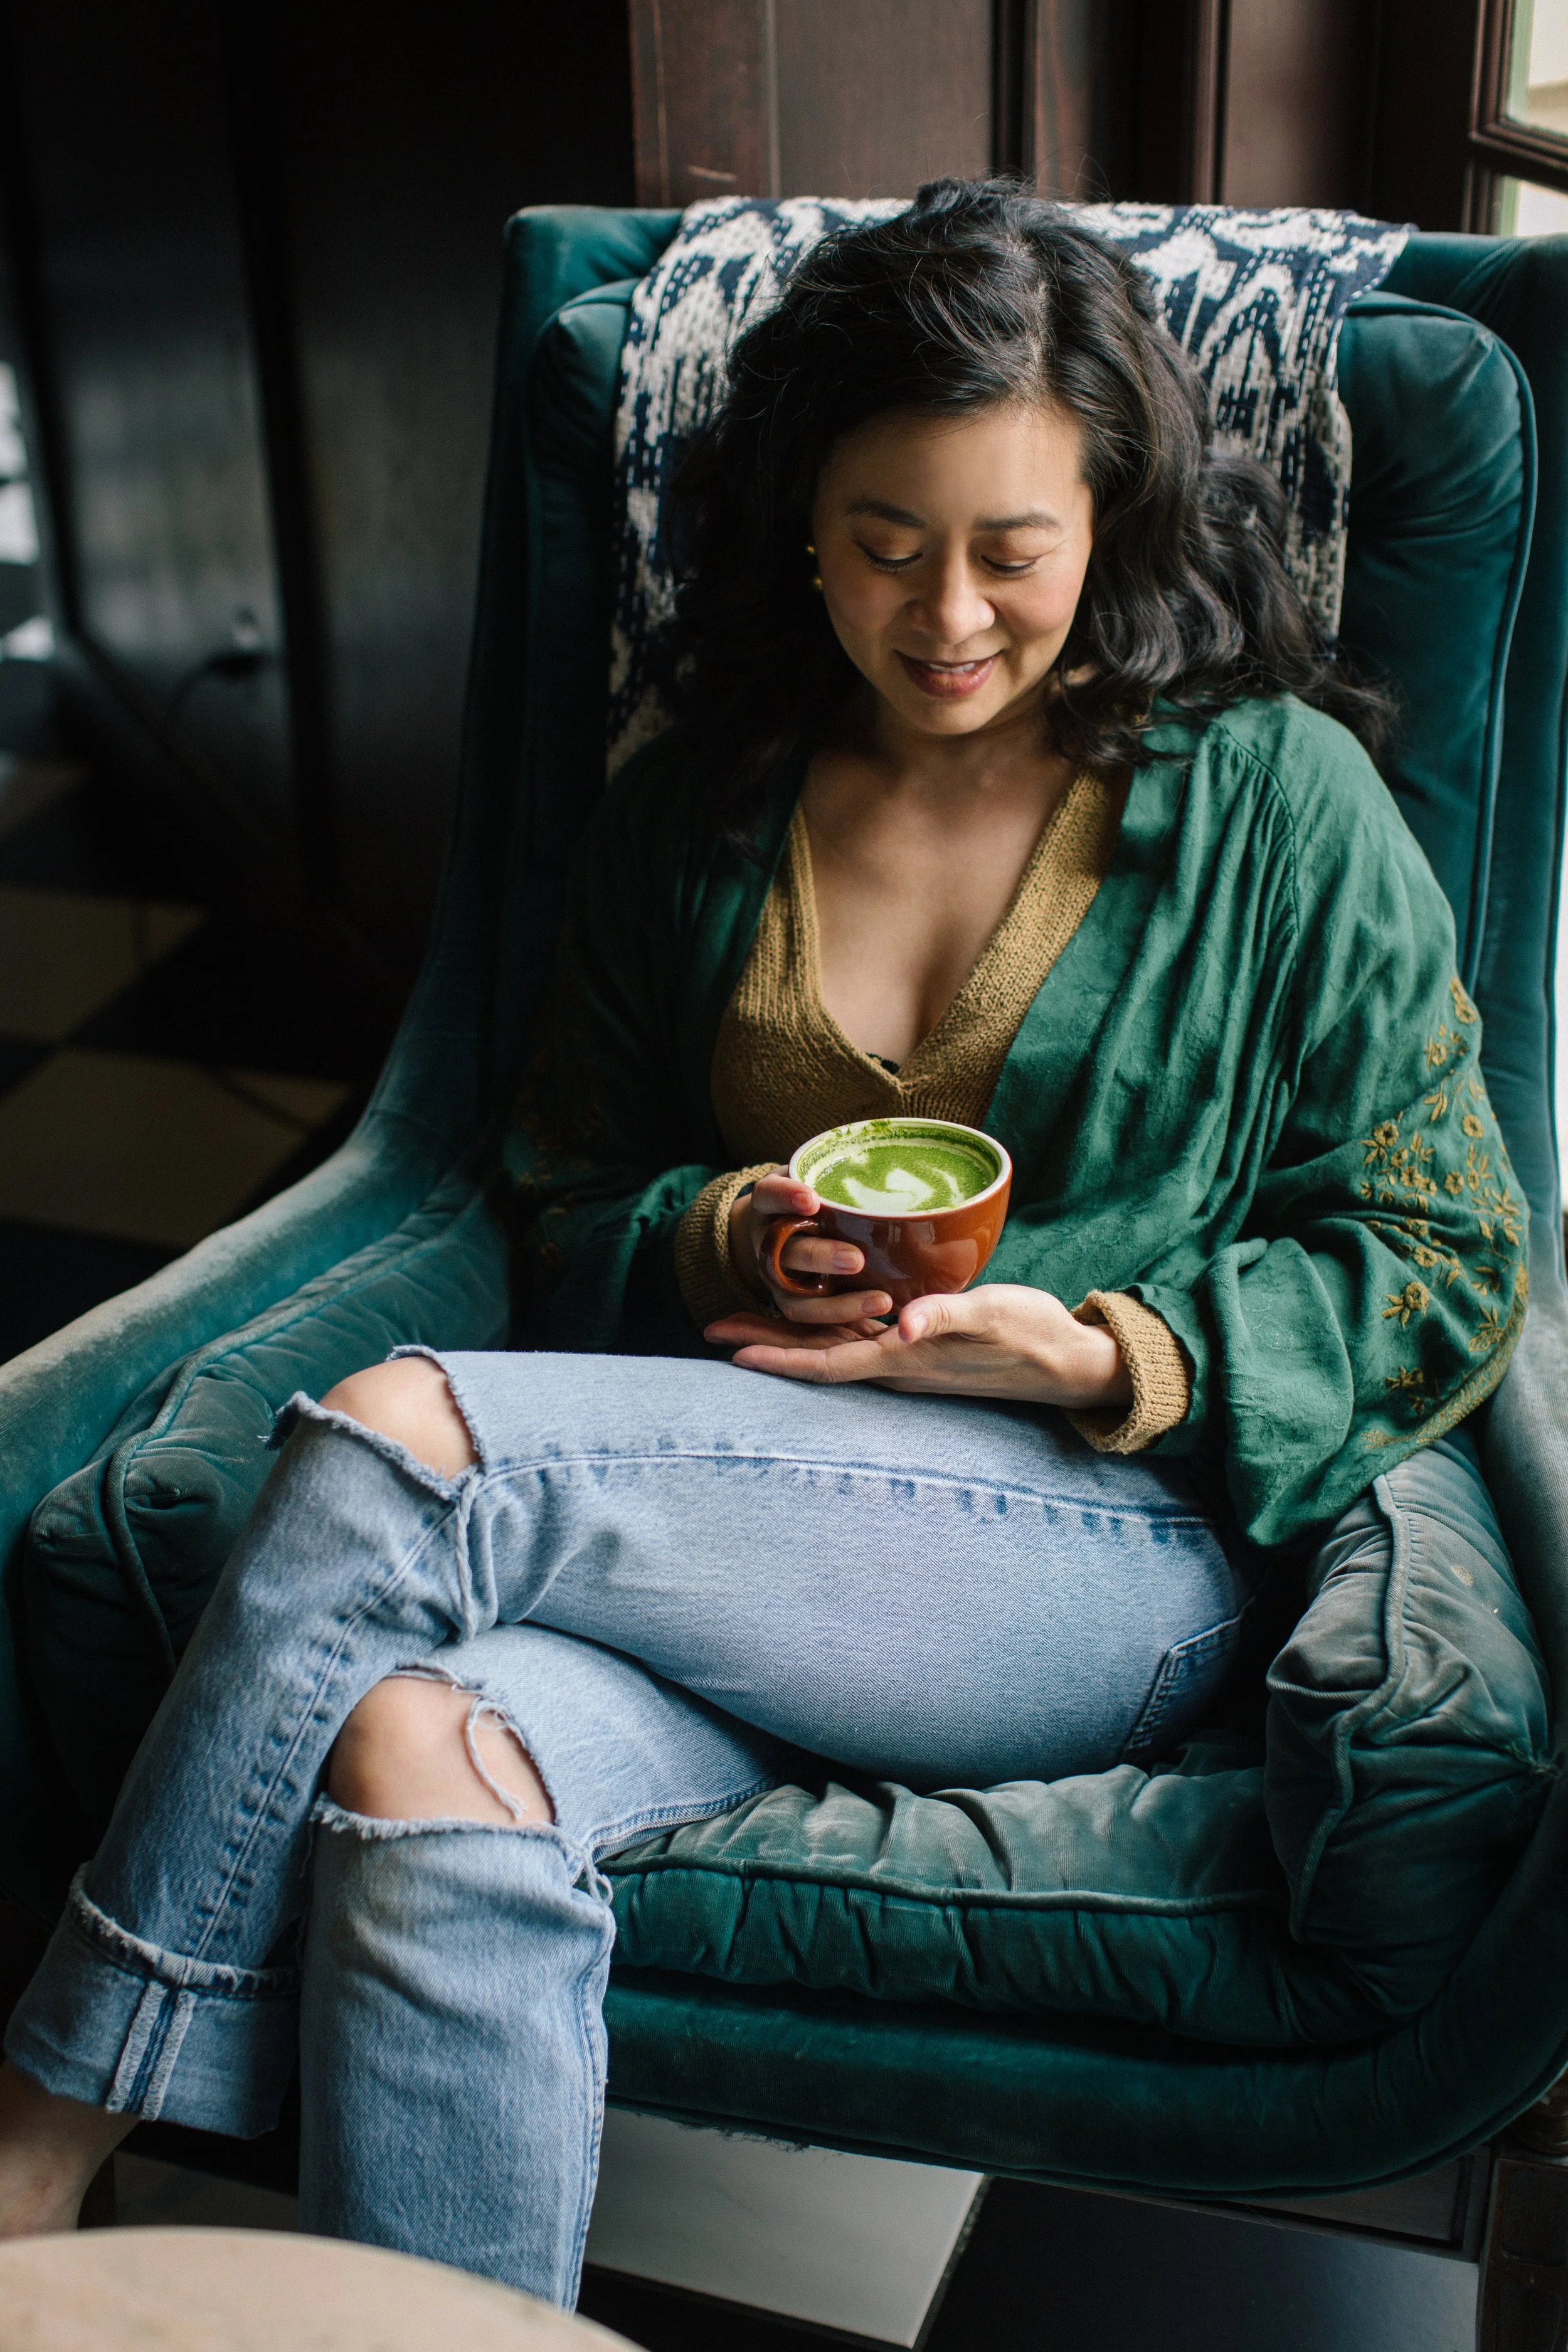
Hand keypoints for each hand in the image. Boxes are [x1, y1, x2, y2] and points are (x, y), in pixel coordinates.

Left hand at [705, 1282, 1132, 1408]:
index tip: (732, 1353)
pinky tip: (812, 1306)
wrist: (1066, 1358)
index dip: (778, 1358)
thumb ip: (947, 1315)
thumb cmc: (1030, 1334)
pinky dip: (825, 1323)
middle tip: (711, 1328)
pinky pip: (858, 1334)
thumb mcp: (992, 1315)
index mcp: (904, 1359)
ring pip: (833, 1345)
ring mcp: (907, 1355)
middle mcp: (896, 1363)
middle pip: (816, 1356)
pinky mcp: (920, 1342)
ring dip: (786, 1334)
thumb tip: (903, 1325)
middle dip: (764, 1343)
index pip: (826, 1363)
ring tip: (743, 1318)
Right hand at [730, 1168, 892, 1327]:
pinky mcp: (786, 1300)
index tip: (811, 1198)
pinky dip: (840, 1315)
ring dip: (836, 1301)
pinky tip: (876, 1310)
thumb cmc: (813, 1197)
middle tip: (856, 1259)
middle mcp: (765, 1240)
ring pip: (794, 1292)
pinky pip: (807, 1315)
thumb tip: (905, 1158)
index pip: (769, 1195)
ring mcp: (773, 1274)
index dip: (786, 1197)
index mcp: (769, 1202)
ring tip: (880, 1300)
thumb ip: (842, 1173)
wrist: (778, 1228)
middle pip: (784, 1251)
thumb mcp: (815, 1176)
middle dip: (819, 1256)